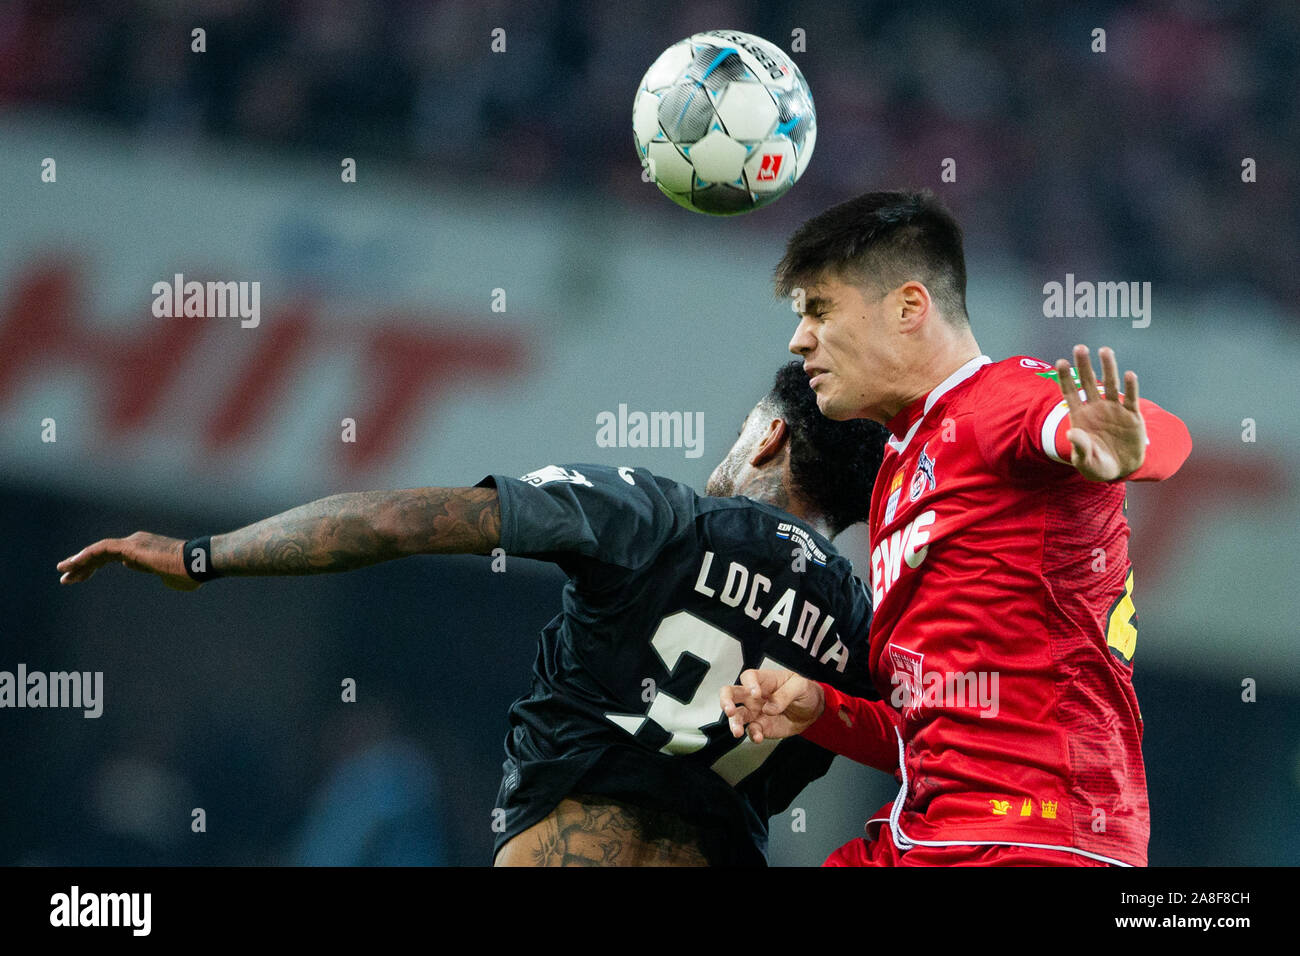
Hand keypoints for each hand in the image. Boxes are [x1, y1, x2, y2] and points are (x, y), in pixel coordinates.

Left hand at [57, 531, 200, 590]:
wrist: (198, 564)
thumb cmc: (191, 573)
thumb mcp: (173, 578)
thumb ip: (161, 574)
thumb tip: (157, 573)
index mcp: (144, 550)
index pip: (114, 556)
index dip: (95, 566)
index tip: (81, 578)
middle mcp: (136, 542)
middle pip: (102, 553)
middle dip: (82, 565)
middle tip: (65, 577)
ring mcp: (133, 543)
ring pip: (98, 551)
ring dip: (79, 562)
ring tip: (62, 572)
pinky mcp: (131, 547)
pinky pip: (102, 549)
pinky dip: (86, 556)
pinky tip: (73, 565)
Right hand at [720, 668, 824, 742]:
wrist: (812, 710)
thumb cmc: (804, 691)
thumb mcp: (800, 686)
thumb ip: (785, 694)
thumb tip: (770, 707)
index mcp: (764, 680)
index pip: (749, 677)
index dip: (749, 683)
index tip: (756, 693)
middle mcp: (755, 695)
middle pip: (732, 693)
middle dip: (726, 700)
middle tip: (729, 709)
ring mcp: (755, 711)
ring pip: (737, 715)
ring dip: (734, 723)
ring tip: (737, 730)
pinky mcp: (761, 726)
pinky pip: (751, 730)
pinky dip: (752, 735)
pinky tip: (758, 736)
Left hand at [1054, 345, 1146, 480]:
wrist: (1120, 470)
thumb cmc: (1097, 465)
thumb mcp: (1085, 461)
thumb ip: (1080, 446)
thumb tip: (1071, 433)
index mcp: (1080, 416)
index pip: (1071, 393)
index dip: (1066, 377)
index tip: (1061, 361)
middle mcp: (1096, 408)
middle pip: (1089, 382)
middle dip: (1084, 365)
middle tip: (1080, 347)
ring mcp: (1114, 410)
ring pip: (1111, 385)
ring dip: (1108, 368)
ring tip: (1105, 350)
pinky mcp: (1132, 416)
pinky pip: (1131, 399)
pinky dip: (1131, 388)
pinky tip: (1129, 375)